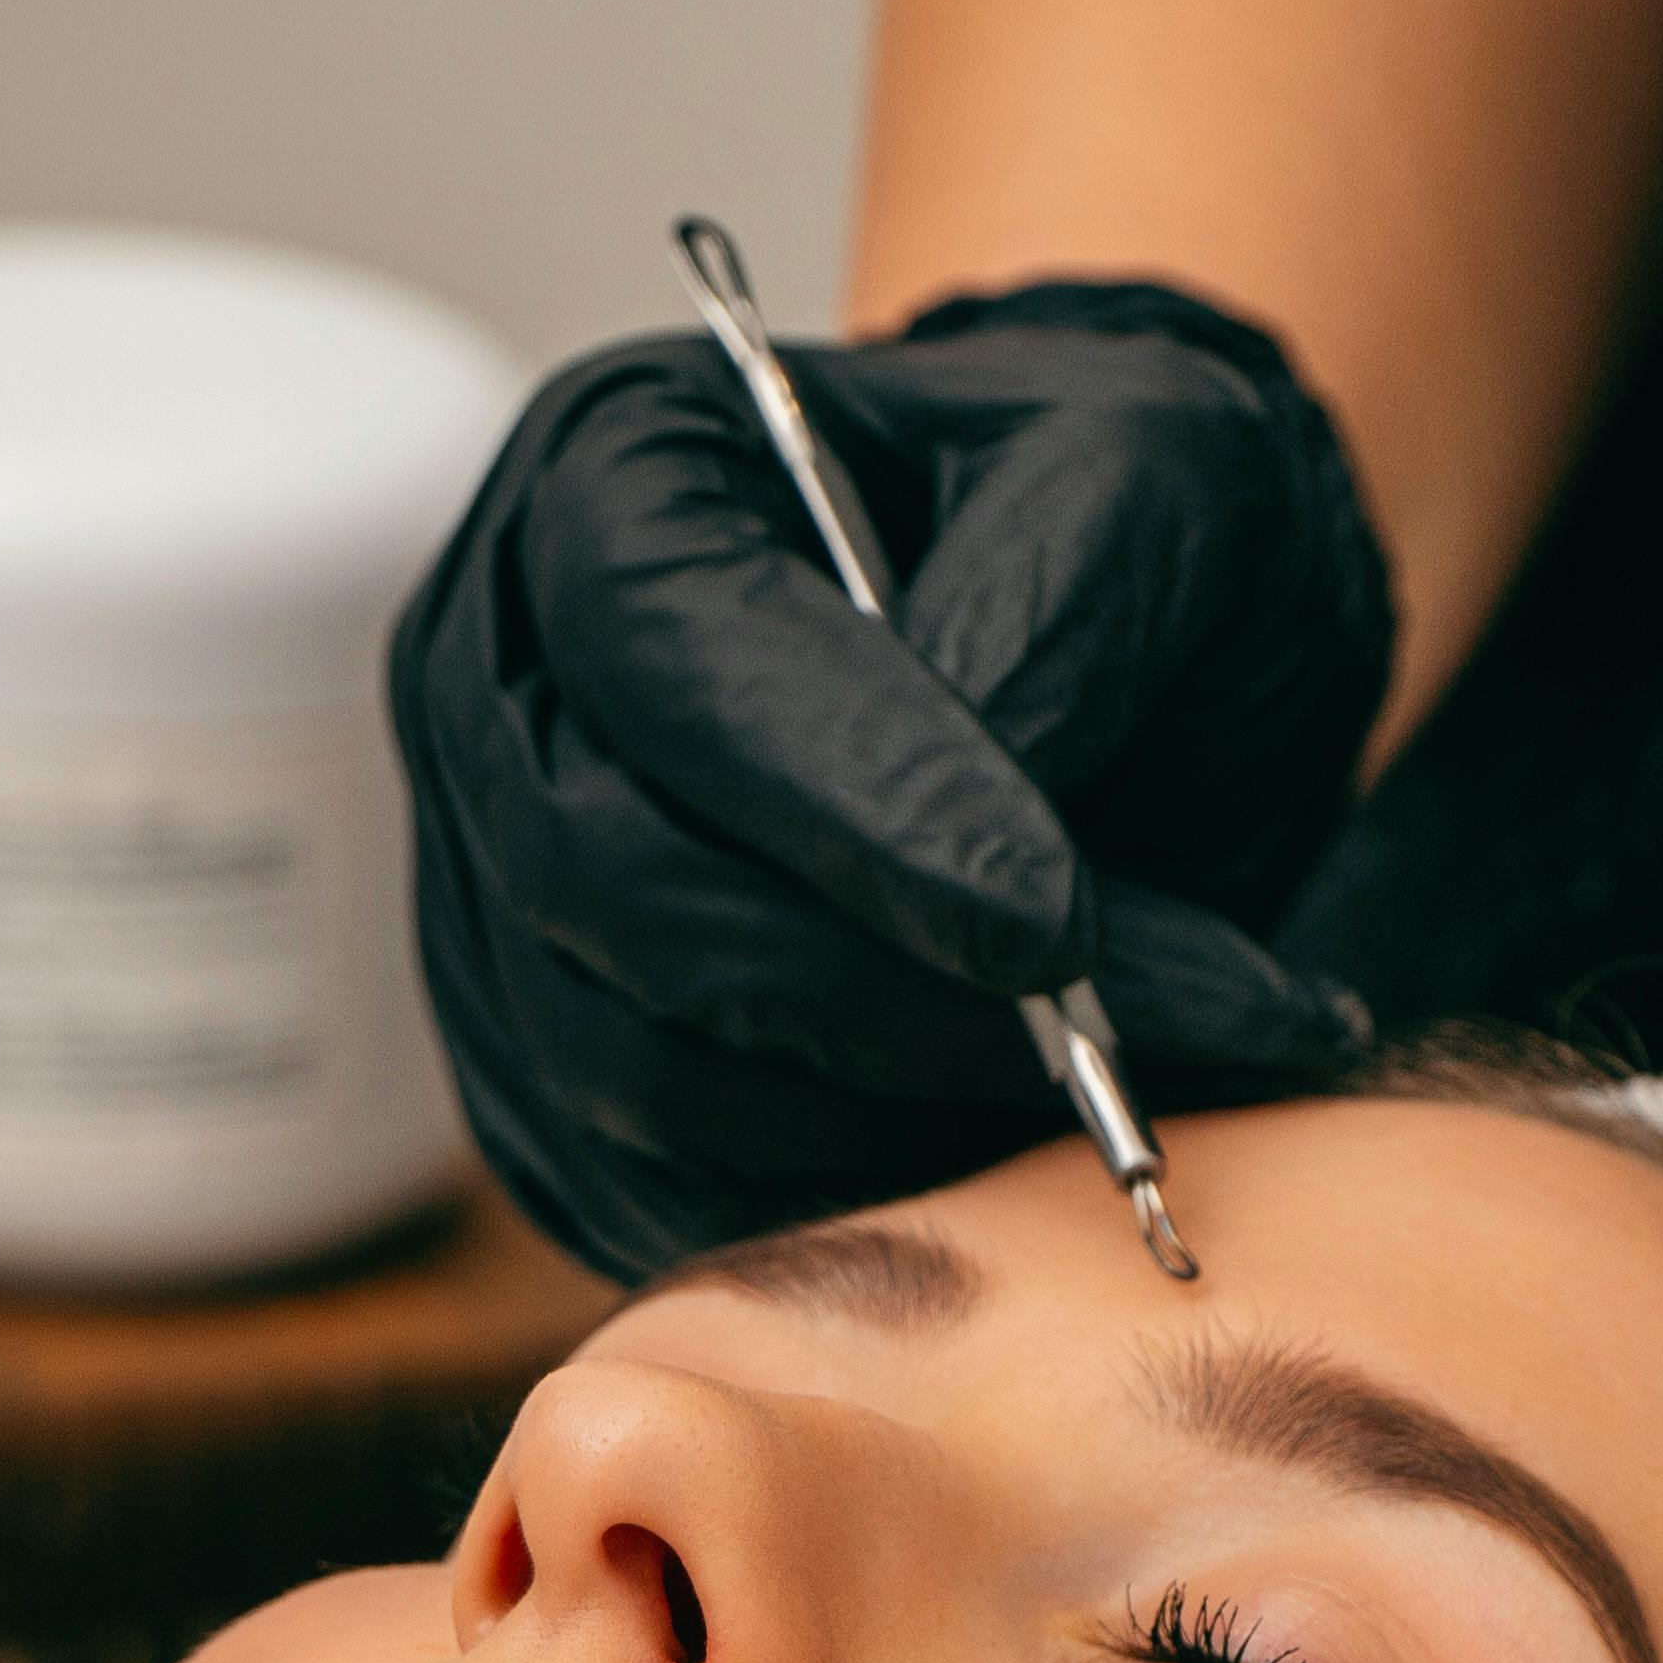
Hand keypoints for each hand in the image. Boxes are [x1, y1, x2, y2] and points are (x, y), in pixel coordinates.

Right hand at [387, 277, 1394, 1283]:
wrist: (1118, 674)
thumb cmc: (1116, 539)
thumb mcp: (1164, 468)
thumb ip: (1075, 601)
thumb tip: (985, 838)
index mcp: (615, 482)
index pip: (666, 645)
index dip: (847, 798)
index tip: (1052, 919)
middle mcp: (503, 696)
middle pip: (614, 883)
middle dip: (874, 987)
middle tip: (1110, 1042)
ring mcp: (498, 907)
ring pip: (636, 1067)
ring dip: (888, 1108)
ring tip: (1124, 1086)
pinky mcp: (552, 1090)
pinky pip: (666, 1190)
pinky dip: (857, 1194)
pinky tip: (1022, 1143)